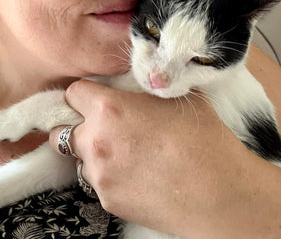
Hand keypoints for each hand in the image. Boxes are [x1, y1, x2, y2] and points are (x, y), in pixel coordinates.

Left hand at [49, 80, 280, 238]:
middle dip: (79, 126)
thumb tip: (136, 82)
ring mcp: (99, 174)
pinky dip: (109, 176)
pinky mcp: (107, 201)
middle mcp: (95, 141)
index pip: (72, 93)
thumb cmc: (202, 139)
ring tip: (125, 154)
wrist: (220, 193)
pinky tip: (136, 175)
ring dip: (93, 153)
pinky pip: (97, 182)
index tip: (95, 98)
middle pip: (62, 130)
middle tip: (104, 128)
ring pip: (79, 158)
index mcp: (108, 109)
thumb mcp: (174, 97)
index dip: (84, 94)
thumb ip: (143, 87)